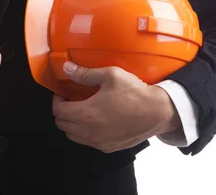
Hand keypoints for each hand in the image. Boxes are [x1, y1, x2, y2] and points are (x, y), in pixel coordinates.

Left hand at [52, 62, 180, 152]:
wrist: (158, 112)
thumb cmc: (135, 93)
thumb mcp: (110, 76)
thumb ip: (85, 74)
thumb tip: (67, 68)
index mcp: (87, 114)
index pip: (58, 111)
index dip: (57, 100)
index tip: (62, 93)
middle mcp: (90, 132)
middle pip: (62, 125)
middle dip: (62, 112)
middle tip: (70, 100)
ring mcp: (99, 142)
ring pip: (73, 136)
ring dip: (71, 124)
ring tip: (81, 110)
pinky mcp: (109, 147)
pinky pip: (88, 142)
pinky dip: (84, 133)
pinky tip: (95, 121)